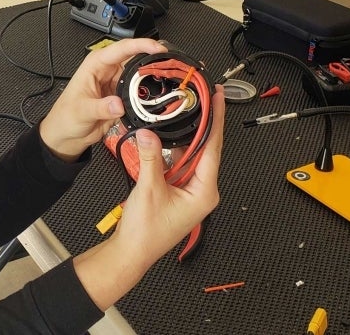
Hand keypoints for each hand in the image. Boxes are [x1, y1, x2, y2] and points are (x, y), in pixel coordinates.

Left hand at [38, 38, 167, 161]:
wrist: (67, 135)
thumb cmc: (66, 117)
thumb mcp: (81, 111)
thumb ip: (100, 107)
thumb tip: (118, 104)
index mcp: (96, 64)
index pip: (121, 49)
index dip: (141, 45)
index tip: (157, 48)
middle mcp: (109, 71)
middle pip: (136, 59)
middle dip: (153, 60)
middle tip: (170, 66)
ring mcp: (117, 84)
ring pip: (140, 75)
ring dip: (153, 78)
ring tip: (169, 81)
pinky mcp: (123, 97)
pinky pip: (140, 92)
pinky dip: (150, 95)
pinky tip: (159, 98)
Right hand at [70, 88, 224, 310]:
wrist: (131, 252)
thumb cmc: (146, 233)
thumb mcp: (149, 188)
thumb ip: (150, 156)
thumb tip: (150, 133)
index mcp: (204, 191)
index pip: (213, 147)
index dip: (216, 120)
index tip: (218, 100)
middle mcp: (201, 191)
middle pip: (206, 149)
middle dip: (204, 123)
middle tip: (204, 98)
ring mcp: (190, 191)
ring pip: (192, 155)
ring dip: (187, 136)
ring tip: (186, 111)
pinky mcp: (177, 191)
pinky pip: (179, 164)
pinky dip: (174, 149)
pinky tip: (168, 136)